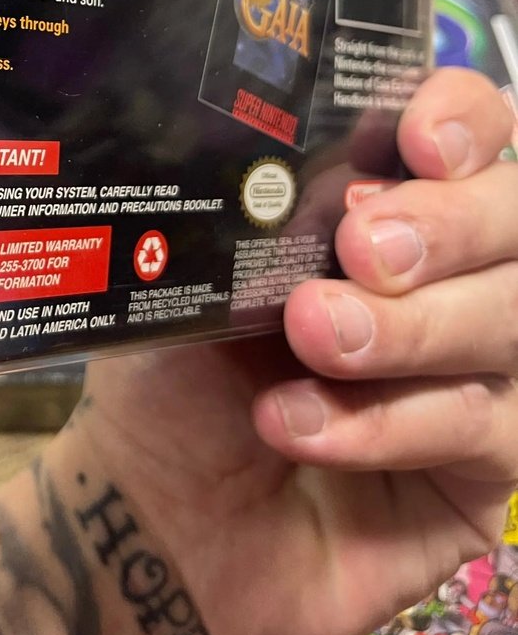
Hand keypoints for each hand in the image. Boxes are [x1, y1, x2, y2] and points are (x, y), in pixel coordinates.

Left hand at [74, 68, 517, 634]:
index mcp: (383, 201)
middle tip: (361, 243)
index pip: (469, 129)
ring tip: (311, 333)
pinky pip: (482, 428)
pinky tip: (298, 423)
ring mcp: (480, 370)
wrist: (152, 516)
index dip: (464, 119)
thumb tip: (282, 149)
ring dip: (408, 327)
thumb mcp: (193, 272)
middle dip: (449, 221)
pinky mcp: (486, 472)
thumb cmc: (174, 377)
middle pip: (514, 217)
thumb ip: (250, 207)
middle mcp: (450, 274)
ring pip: (512, 321)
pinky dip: (386, 422)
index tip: (417, 139)